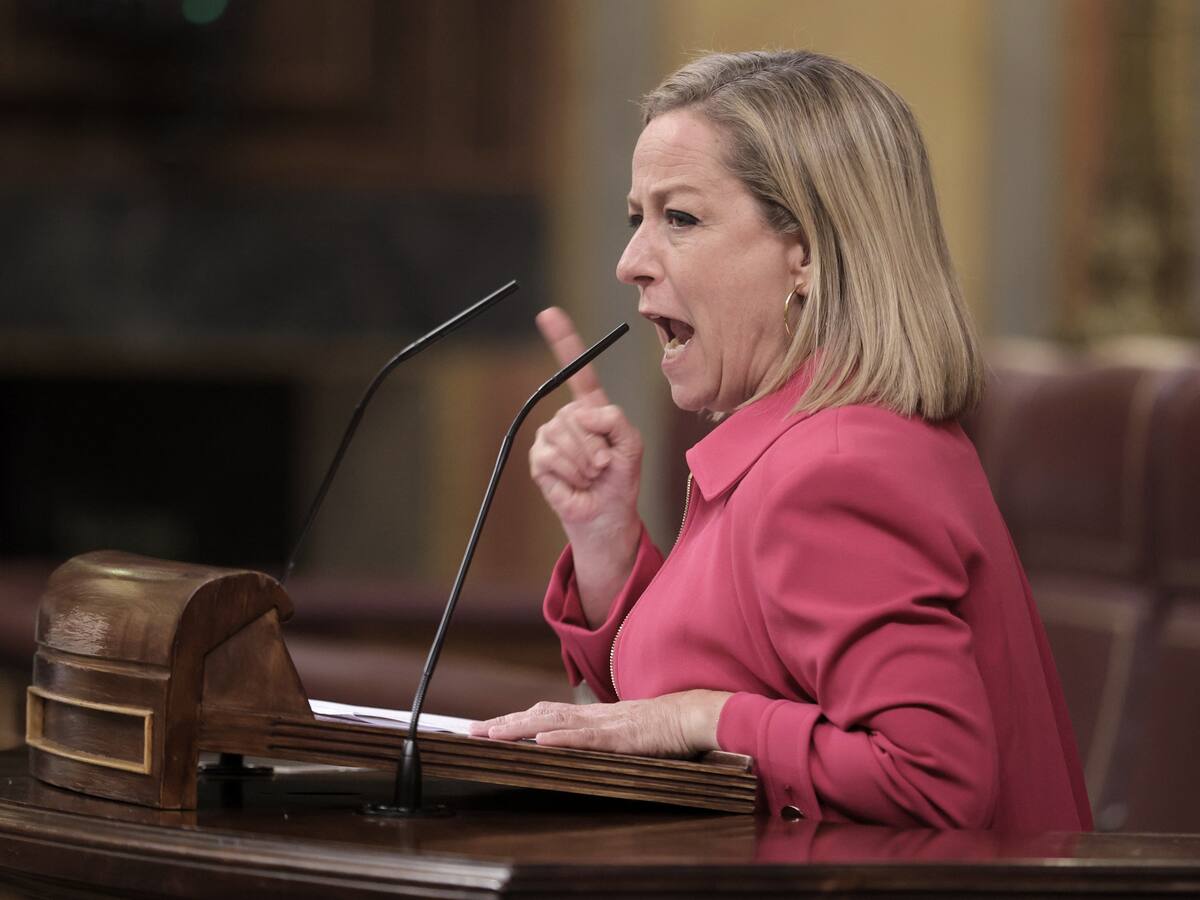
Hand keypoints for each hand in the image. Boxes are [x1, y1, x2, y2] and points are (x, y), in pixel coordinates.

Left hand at [468, 691, 731, 757]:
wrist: (693, 715)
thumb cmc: (662, 727)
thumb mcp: (623, 732)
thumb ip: (599, 736)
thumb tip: (573, 745)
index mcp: (591, 716)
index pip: (543, 715)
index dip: (513, 720)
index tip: (486, 728)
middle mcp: (591, 715)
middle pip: (538, 716)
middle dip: (504, 724)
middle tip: (472, 733)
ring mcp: (604, 724)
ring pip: (553, 724)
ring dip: (520, 729)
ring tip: (492, 735)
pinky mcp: (620, 737)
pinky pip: (586, 738)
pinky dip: (561, 740)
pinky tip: (540, 744)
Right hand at [531, 308, 643, 620]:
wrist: (607, 516)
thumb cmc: (621, 481)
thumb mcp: (632, 444)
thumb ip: (615, 420)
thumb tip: (583, 414)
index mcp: (592, 408)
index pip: (578, 370)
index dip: (563, 341)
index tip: (548, 313)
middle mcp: (569, 417)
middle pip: (576, 415)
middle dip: (596, 445)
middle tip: (604, 466)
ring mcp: (551, 436)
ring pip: (565, 437)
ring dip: (585, 463)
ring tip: (591, 476)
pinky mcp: (539, 458)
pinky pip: (552, 455)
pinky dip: (570, 473)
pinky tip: (575, 483)